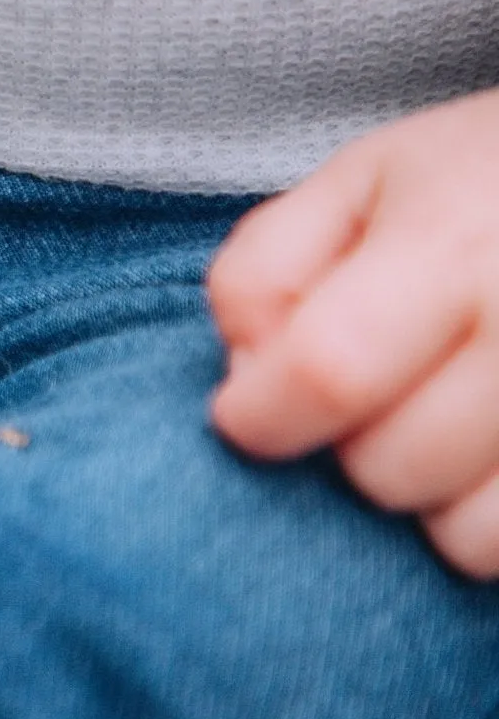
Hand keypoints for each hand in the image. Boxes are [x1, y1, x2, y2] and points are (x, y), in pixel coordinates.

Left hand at [210, 87, 498, 575]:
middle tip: (384, 395)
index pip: (328, 369)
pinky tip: (488, 457)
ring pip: (466, 536)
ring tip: (449, 425)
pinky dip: (491, 521)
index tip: (246, 413)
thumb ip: (266, 271)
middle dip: (353, 449)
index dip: (261, 413)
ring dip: (433, 499)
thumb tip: (244, 379)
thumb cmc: (482, 183)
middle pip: (387, 468)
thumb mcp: (360, 182)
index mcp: (455, 244)